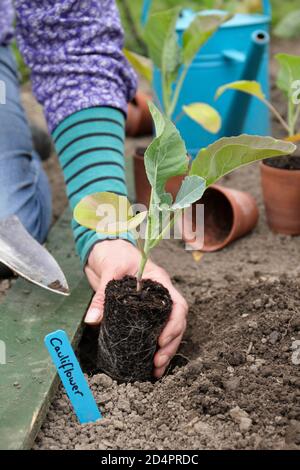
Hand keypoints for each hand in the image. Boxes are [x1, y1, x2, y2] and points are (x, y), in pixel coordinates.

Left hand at [84, 240, 187, 377]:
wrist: (104, 249)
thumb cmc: (113, 253)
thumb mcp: (110, 269)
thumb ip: (103, 295)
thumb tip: (93, 320)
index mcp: (159, 282)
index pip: (177, 304)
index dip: (173, 324)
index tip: (161, 340)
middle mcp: (160, 296)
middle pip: (176, 322)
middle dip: (170, 344)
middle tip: (157, 362)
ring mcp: (151, 306)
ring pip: (167, 330)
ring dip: (164, 350)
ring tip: (156, 369)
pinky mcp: (140, 313)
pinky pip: (151, 331)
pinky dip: (152, 347)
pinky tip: (148, 363)